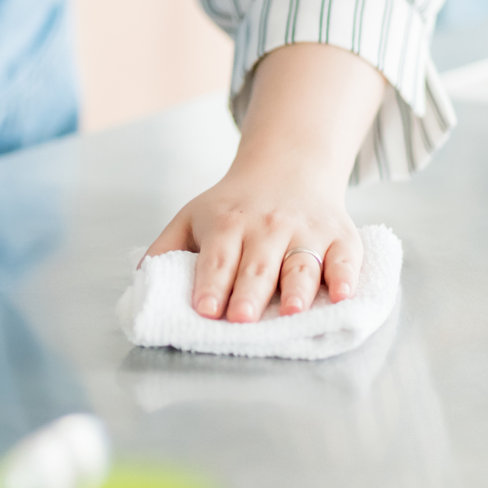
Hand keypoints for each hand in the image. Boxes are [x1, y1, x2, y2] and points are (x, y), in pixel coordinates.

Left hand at [145, 164, 361, 320]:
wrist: (288, 168)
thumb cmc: (233, 206)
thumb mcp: (192, 217)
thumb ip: (166, 249)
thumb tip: (141, 283)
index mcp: (227, 223)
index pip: (217, 259)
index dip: (211, 284)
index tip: (205, 309)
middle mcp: (267, 226)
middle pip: (258, 266)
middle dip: (250, 294)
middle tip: (242, 319)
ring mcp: (306, 231)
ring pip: (301, 264)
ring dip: (297, 289)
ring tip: (291, 313)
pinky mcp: (340, 236)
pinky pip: (346, 257)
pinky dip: (346, 275)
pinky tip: (343, 293)